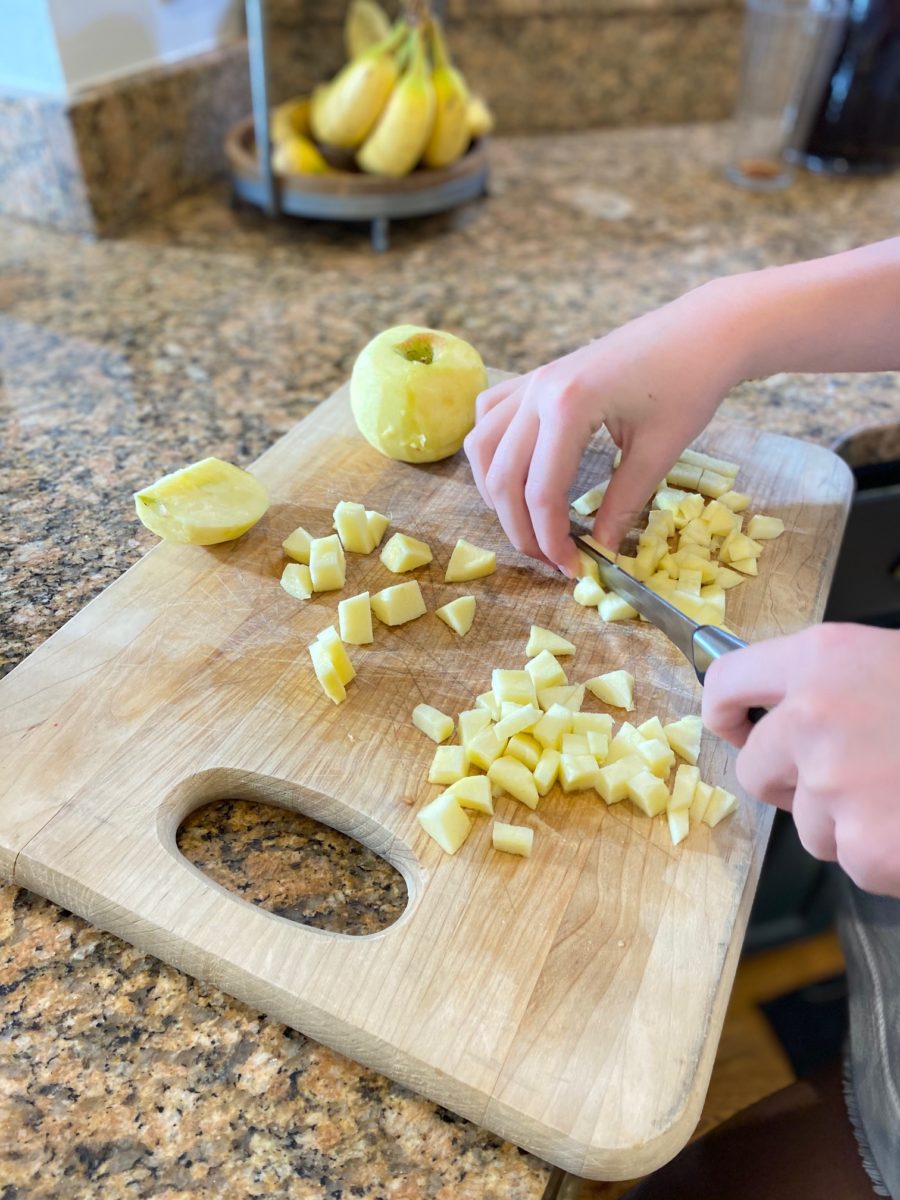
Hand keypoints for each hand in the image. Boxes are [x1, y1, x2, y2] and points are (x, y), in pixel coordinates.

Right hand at [463, 281, 742, 574]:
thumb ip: (622, 504)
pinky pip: (490, 414)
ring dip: (496, 492)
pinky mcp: (537, 376)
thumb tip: (599, 550)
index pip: (541, 492)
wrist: (703, 331)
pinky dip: (492, 449)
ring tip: (527, 523)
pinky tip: (513, 470)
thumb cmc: (690, 384)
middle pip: (502, 477)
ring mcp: (532, 380)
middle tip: (550, 559)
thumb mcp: (659, 452)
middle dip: (520, 528)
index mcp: (568, 407)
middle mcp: (537, 391)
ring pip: (484, 446)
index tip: (572, 568)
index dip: (551, 539)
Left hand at [702, 624, 899, 897]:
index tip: (738, 729)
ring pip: (806, 823)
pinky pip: (854, 861)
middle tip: (852, 778)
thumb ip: (829, 684)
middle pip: (755, 768)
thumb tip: (778, 717)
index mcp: (820, 658)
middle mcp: (813, 716)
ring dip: (846, 822)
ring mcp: (836, 784)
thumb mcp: (889, 664)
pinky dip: (886, 858)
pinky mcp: (867, 844)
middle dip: (792, 783)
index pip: (726, 683)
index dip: (727, 713)